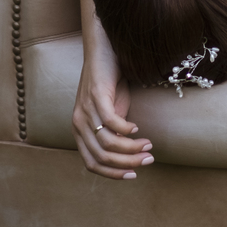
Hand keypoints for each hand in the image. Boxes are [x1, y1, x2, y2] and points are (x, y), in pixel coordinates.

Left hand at [72, 38, 152, 179]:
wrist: (103, 50)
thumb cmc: (109, 81)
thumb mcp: (111, 112)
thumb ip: (115, 132)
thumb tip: (129, 152)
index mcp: (79, 132)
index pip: (91, 164)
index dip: (113, 174)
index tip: (134, 175)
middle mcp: (78, 124)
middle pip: (101, 156)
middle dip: (128, 163)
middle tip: (148, 159)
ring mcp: (85, 110)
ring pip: (107, 143)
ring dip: (131, 148)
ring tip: (148, 145)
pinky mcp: (96, 97)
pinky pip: (110, 122)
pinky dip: (126, 130)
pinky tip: (137, 128)